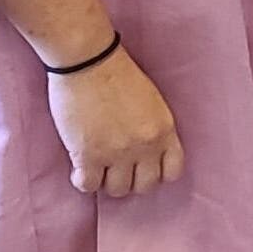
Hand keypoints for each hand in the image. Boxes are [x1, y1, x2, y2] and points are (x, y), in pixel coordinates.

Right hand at [46, 49, 182, 197]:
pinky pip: (88, 186)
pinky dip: (82, 181)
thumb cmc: (118, 75)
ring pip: (117, 190)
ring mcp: (117, 153)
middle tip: (117, 169)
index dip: (157, 173)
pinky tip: (79, 169)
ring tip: (98, 168)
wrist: (90, 61)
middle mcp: (145, 146)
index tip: (143, 168)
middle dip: (131, 180)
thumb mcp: (152, 102)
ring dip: (106, 181)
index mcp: (164, 130)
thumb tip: (145, 155)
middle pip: (144, 186)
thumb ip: (153, 129)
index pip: (173, 171)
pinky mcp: (87, 155)